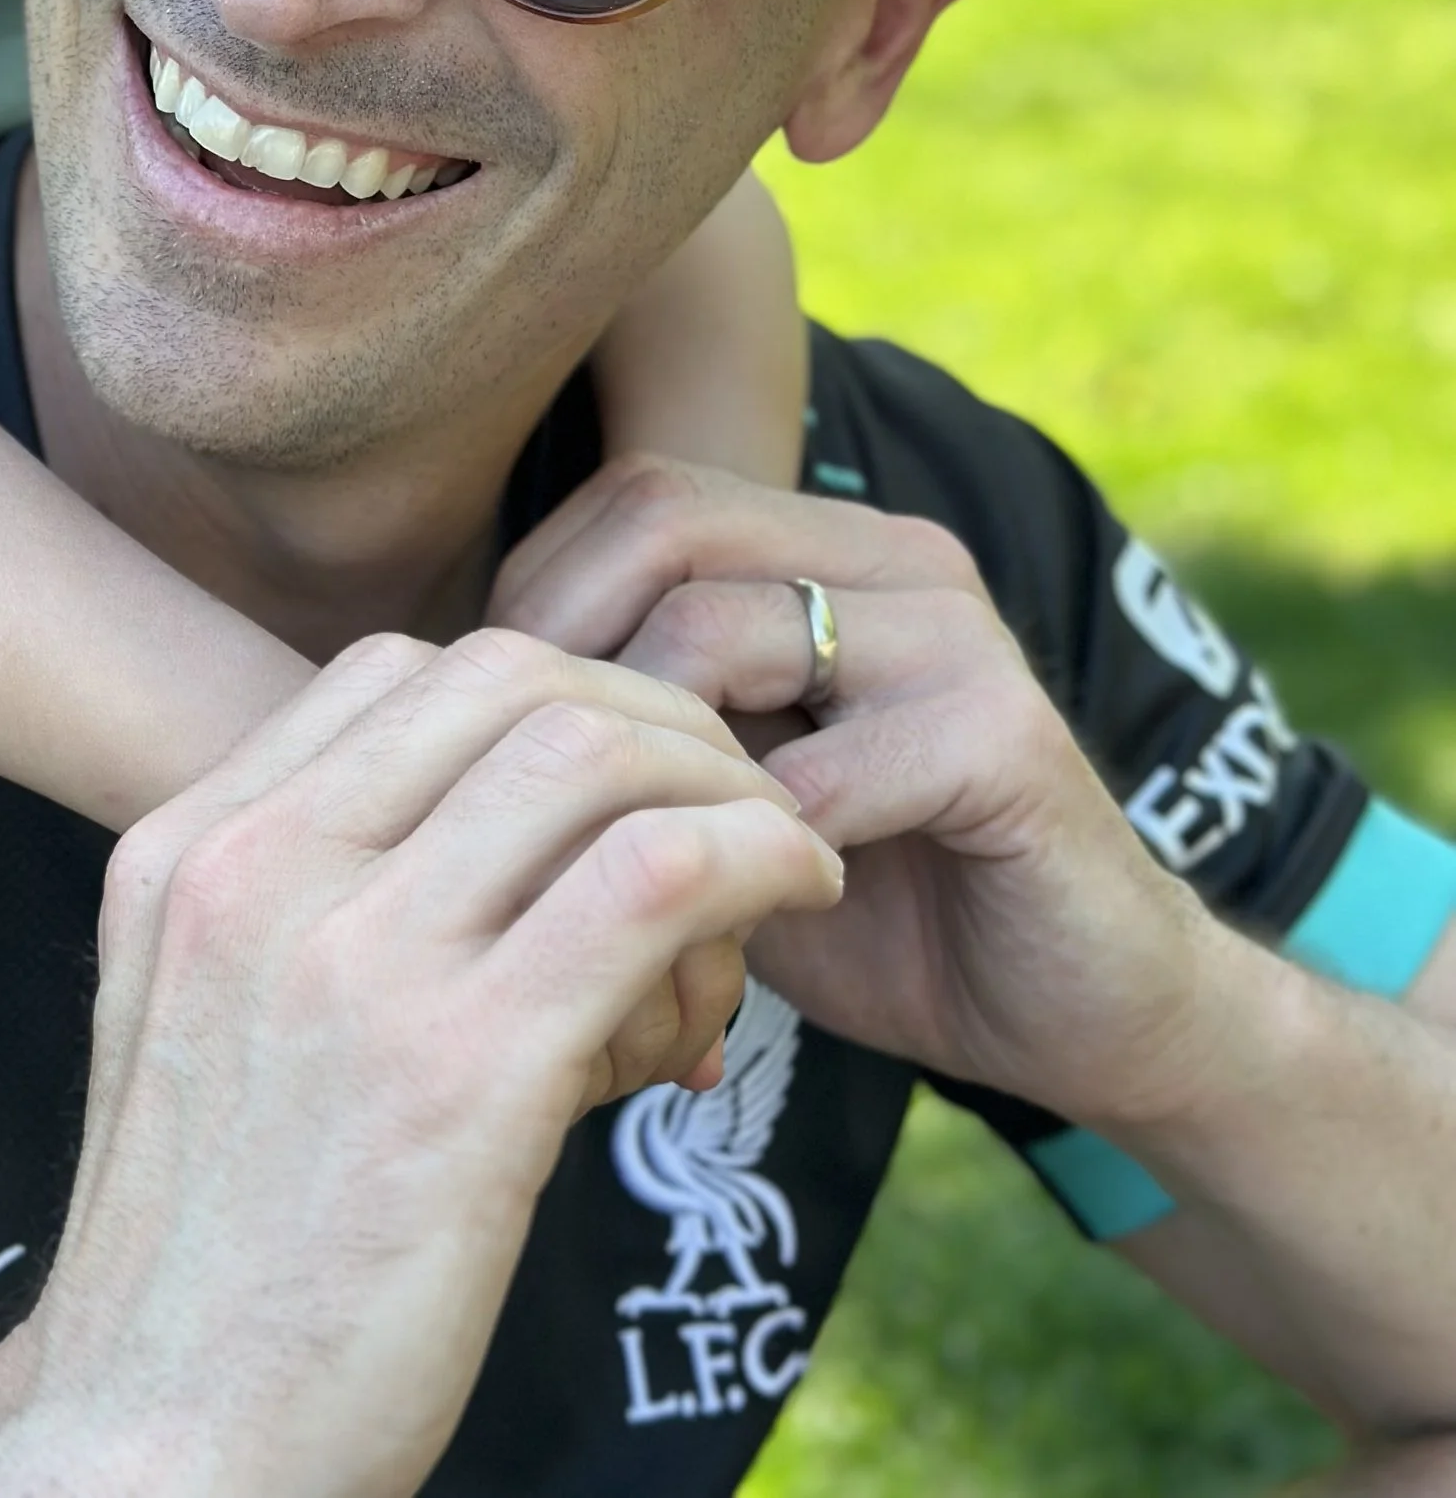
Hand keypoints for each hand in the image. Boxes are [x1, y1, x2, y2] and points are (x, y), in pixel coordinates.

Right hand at [0, 629, 841, 1497]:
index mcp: (188, 853)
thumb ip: (304, 915)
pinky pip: (653, 880)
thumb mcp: (197, 1029)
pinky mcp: (464, 1074)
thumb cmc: (210, 1273)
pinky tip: (796, 900)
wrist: (155, 1456)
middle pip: (506, 679)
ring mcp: (355, 964)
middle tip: (731, 799)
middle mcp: (259, 874)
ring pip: (588, 755)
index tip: (627, 778)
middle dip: (650, 714)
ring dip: (719, 785)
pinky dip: (754, 859)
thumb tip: (503, 857)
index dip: (547, 693)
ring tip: (780, 861)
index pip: (398, 669)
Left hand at [489, 457, 1215, 1133]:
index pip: (632, 497)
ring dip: (648, 770)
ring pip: (720, 632)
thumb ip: (621, 732)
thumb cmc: (869, 908)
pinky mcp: (1005, 736)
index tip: (494, 736)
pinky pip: (821, 773)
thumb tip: (436, 706)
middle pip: (662, 523)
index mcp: (820, 543)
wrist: (1076, 1014)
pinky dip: (745, 855)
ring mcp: (953, 631)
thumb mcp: (718, 800)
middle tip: (534, 800)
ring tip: (629, 871)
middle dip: (568, 662)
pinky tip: (728, 924)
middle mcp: (889, 553)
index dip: (539, 598)